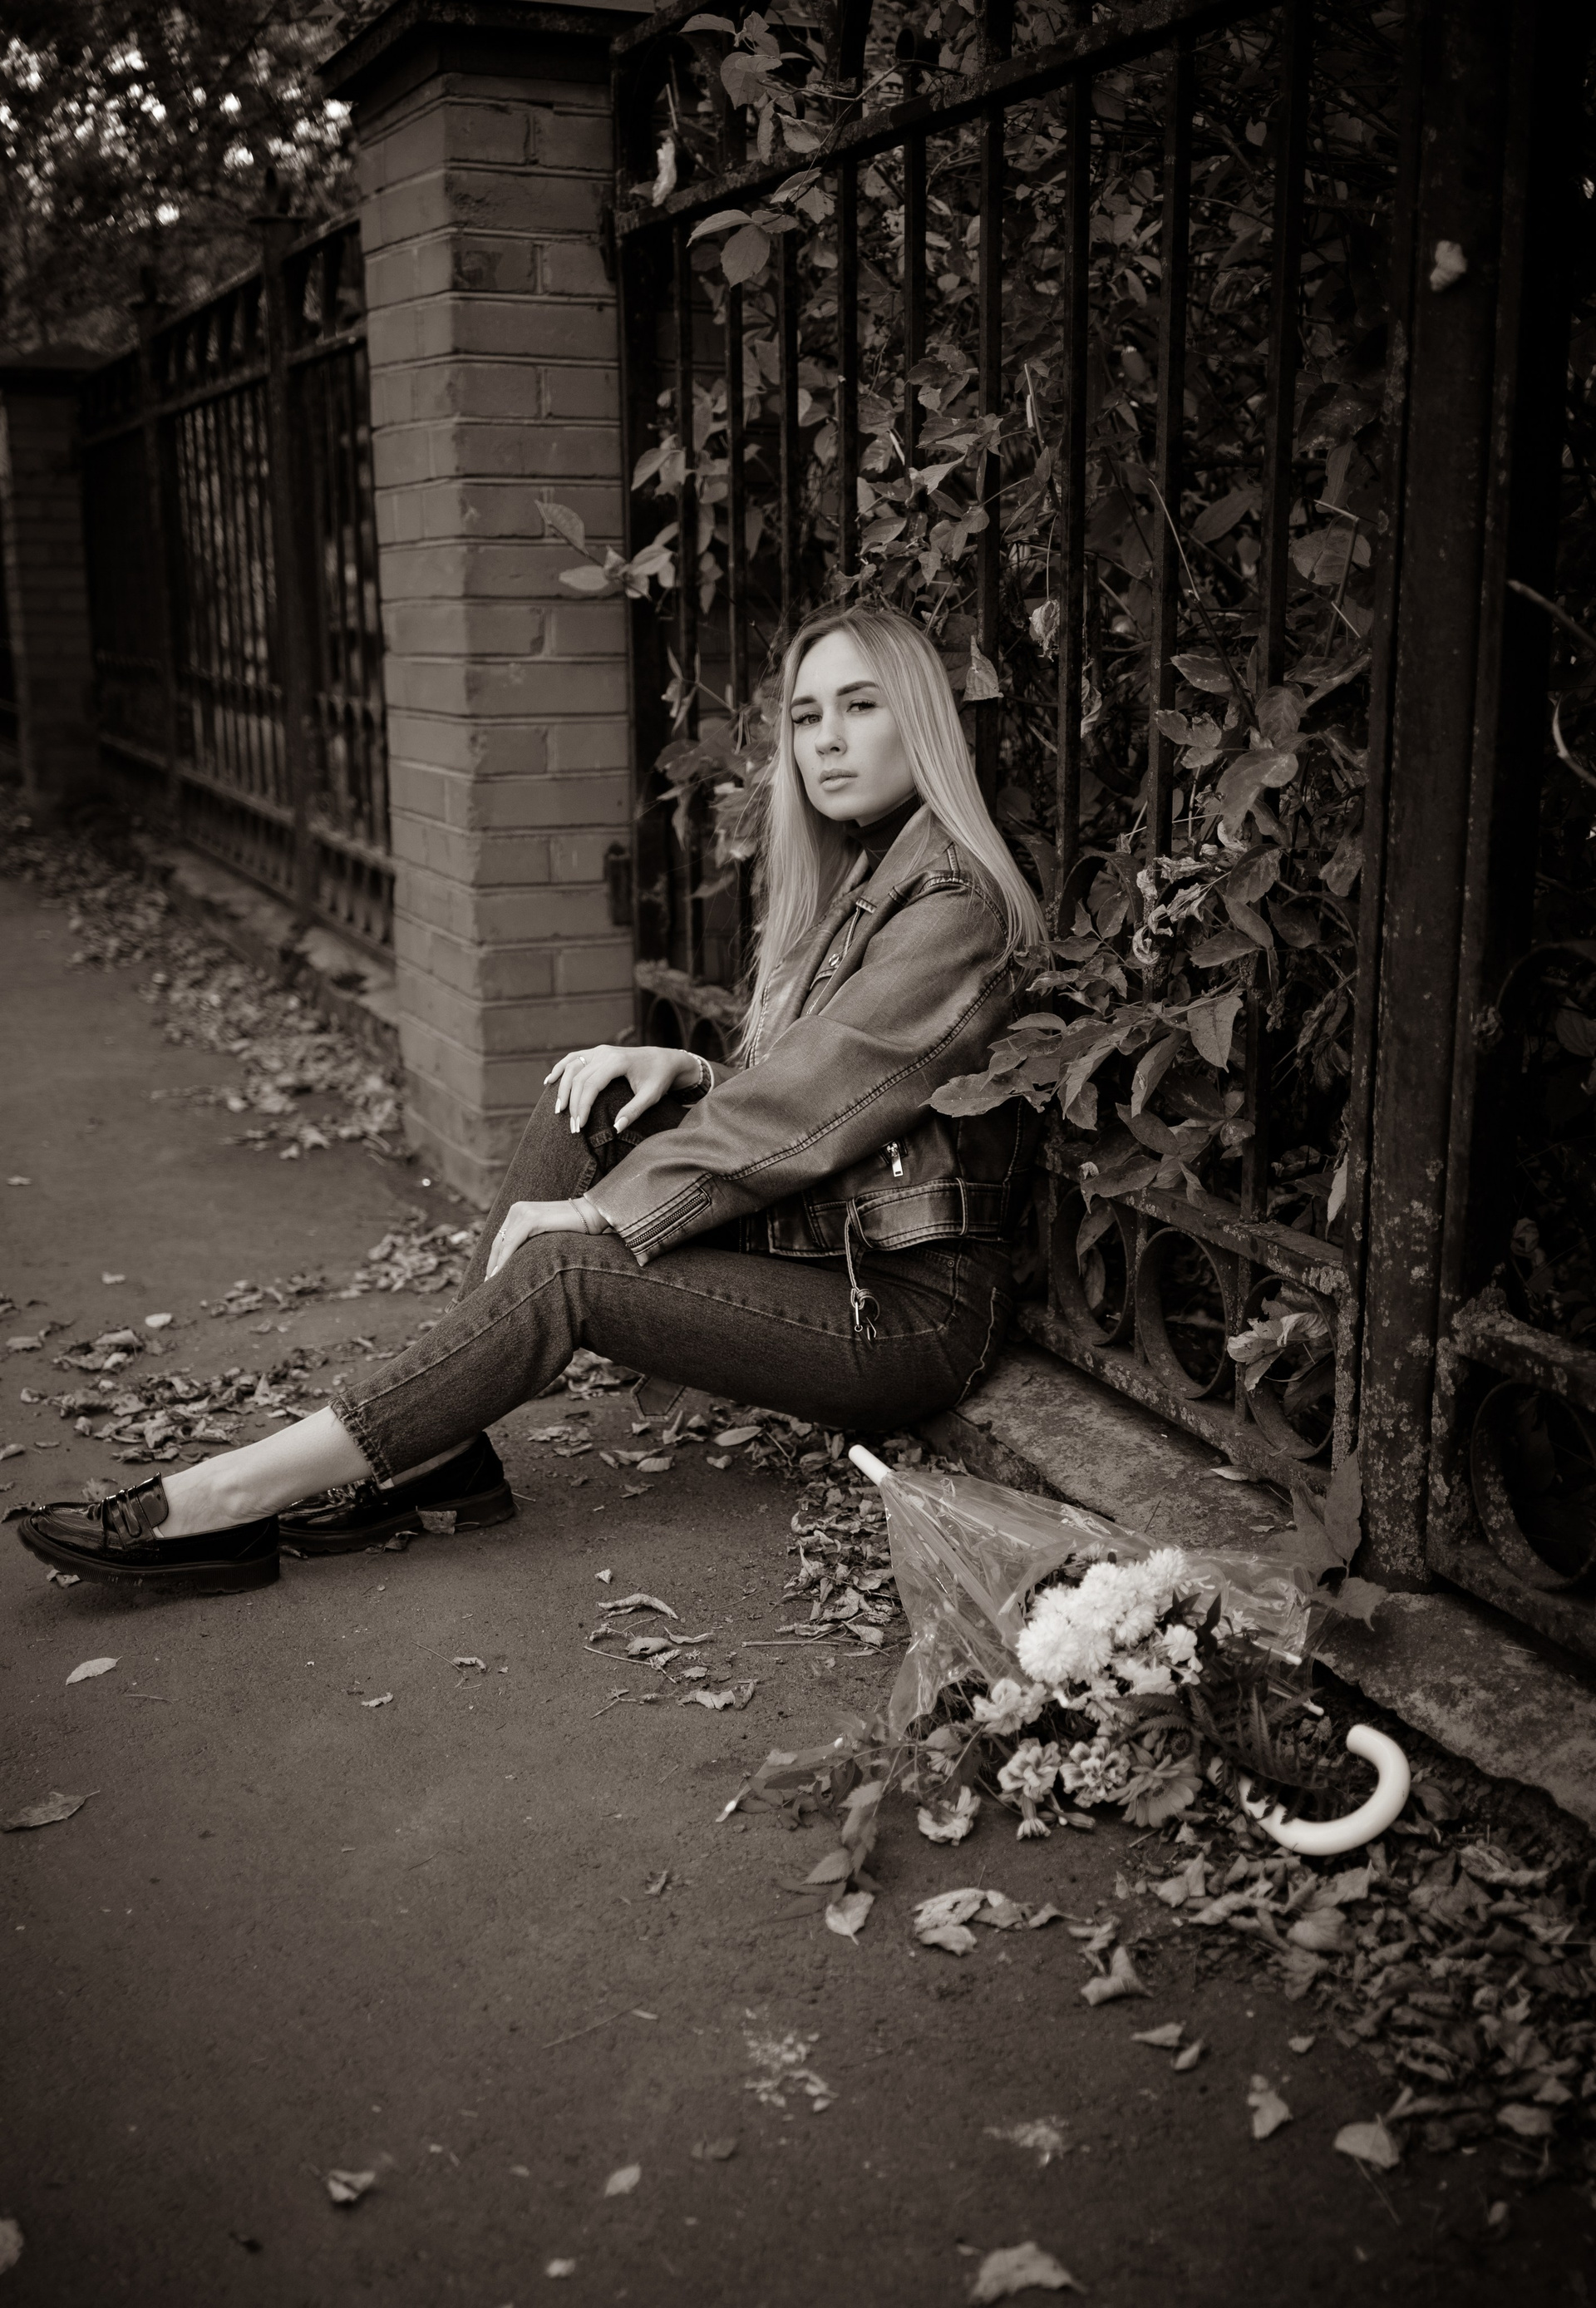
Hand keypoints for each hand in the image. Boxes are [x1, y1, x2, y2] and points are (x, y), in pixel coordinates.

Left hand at [485, 1198, 592, 1279]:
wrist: (593, 1214)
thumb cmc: (575, 1229)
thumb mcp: (546, 1234)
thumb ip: (532, 1241)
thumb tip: (521, 1263)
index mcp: (520, 1211)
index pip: (502, 1238)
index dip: (495, 1259)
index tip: (491, 1277)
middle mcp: (518, 1209)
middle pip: (498, 1241)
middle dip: (492, 1264)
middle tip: (487, 1285)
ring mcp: (523, 1212)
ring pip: (503, 1243)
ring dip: (496, 1265)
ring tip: (491, 1284)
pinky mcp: (531, 1218)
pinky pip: (512, 1243)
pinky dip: (505, 1260)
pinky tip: (501, 1274)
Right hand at [544, 1043, 701, 1133]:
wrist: (664, 1059)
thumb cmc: (659, 1078)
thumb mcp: (651, 1097)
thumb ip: (634, 1112)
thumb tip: (615, 1129)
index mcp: (618, 1062)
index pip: (591, 1085)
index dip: (583, 1106)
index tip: (580, 1126)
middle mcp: (605, 1053)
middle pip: (578, 1079)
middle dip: (572, 1104)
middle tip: (571, 1127)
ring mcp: (599, 1050)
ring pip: (571, 1067)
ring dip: (561, 1088)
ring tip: (558, 1110)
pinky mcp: (596, 1052)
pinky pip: (572, 1059)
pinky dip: (559, 1069)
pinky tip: (549, 1082)